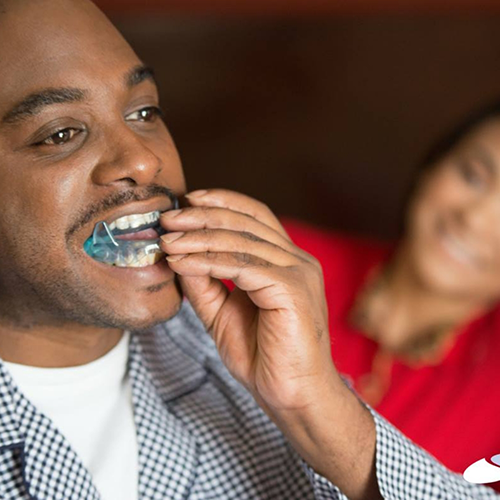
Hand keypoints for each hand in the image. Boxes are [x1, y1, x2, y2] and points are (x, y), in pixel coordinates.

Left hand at [160, 189, 379, 499]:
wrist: (292, 396)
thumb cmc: (263, 356)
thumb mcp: (222, 312)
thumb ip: (204, 282)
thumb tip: (176, 253)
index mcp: (286, 260)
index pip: (254, 216)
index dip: (221, 202)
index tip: (185, 201)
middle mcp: (297, 259)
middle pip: (246, 221)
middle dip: (202, 215)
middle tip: (167, 218)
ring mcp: (298, 272)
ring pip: (241, 240)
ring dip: (198, 237)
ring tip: (167, 240)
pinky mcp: (293, 290)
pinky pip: (243, 266)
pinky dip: (208, 261)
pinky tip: (181, 261)